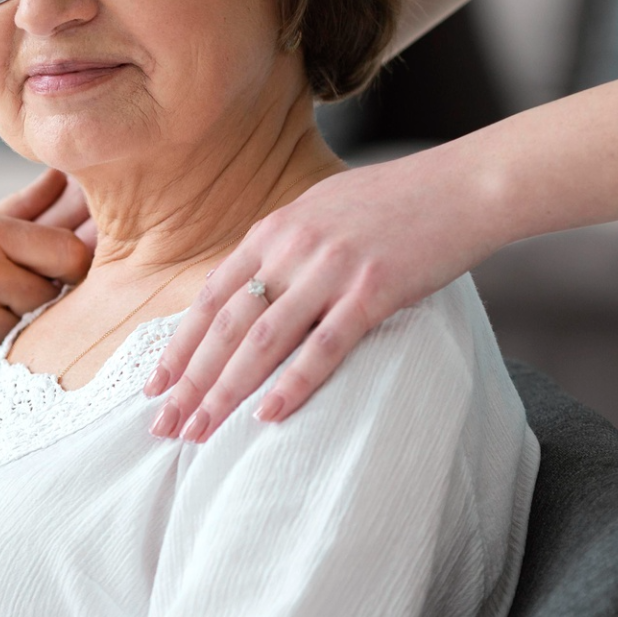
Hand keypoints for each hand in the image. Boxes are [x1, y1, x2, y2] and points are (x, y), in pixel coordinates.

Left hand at [143, 143, 510, 439]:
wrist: (463, 185)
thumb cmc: (395, 201)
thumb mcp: (320, 210)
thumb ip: (283, 247)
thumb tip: (250, 288)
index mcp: (274, 230)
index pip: (212, 298)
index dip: (180, 345)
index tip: (154, 386)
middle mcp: (292, 248)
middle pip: (227, 326)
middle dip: (191, 380)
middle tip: (165, 425)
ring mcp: (331, 269)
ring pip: (264, 340)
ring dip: (226, 390)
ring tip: (200, 431)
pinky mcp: (373, 291)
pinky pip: (324, 347)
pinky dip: (293, 384)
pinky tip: (267, 415)